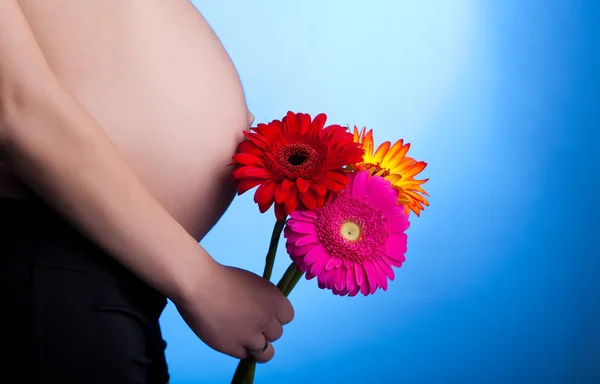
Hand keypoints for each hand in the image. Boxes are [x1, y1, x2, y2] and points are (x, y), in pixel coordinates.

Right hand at [174, 262, 293, 362]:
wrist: (198, 284)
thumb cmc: (222, 278)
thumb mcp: (253, 283)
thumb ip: (264, 300)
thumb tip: (266, 313)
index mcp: (274, 299)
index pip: (288, 317)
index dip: (275, 316)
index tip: (265, 313)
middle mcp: (266, 319)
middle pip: (276, 334)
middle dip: (265, 330)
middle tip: (249, 322)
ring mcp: (250, 335)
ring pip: (266, 353)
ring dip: (258, 346)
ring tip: (247, 339)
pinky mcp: (233, 347)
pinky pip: (244, 355)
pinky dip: (239, 348)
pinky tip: (230, 337)